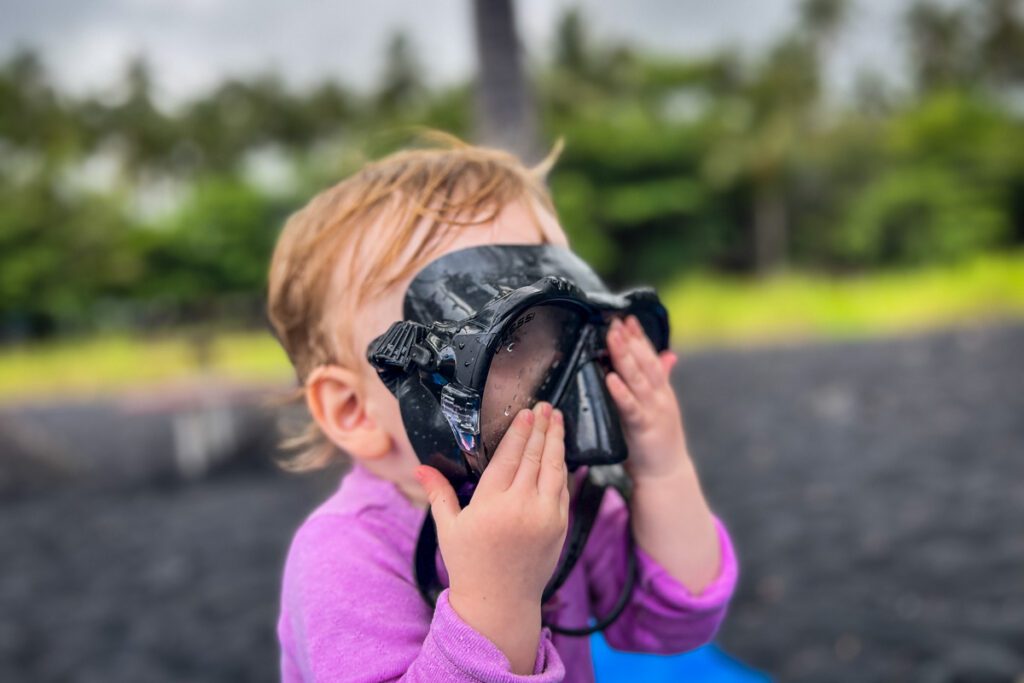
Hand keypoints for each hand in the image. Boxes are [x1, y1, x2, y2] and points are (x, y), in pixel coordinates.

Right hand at [415, 401, 568, 673]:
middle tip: (545, 406)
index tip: (527, 412)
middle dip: (541, 428)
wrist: (500, 602)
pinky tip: (560, 453)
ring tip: (557, 420)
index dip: (520, 432)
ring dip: (556, 441)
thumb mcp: (449, 527)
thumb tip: (420, 468)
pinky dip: (562, 468)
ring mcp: (545, 516)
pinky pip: (563, 489)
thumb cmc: (469, 564)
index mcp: (491, 504)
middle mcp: (521, 507)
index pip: (510, 457)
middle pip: (534, 457)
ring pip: (554, 469)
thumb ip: (439, 493)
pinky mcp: (560, 526)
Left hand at [605, 315, 721, 592]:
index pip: (650, 357)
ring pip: (638, 379)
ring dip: (624, 357)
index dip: (639, 337)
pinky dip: (621, 391)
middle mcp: (660, 397)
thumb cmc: (657, 442)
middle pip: (644, 363)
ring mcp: (654, 412)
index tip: (627, 317)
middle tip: (615, 320)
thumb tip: (667, 354)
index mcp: (661, 391)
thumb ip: (660, 380)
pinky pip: (630, 407)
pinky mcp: (644, 429)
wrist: (667, 475)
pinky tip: (610, 377)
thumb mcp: (659, 407)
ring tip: (611, 338)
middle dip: (629, 340)